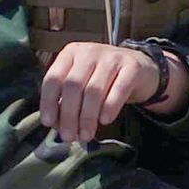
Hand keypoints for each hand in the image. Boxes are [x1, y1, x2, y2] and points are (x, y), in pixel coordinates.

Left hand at [40, 42, 157, 142]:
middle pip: (73, 85)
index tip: (48, 123)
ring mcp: (112, 57)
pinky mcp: (132, 67)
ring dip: (88, 116)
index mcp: (71, 53)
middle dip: (69, 115)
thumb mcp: (82, 83)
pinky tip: (105, 121)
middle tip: (69, 137)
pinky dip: (110, 107)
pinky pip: (119, 89)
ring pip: (94, 90)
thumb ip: (67, 100)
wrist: (140, 69)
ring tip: (86, 135)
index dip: (48, 101)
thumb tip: (57, 125)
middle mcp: (89, 51)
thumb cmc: (104, 80)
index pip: (54, 77)